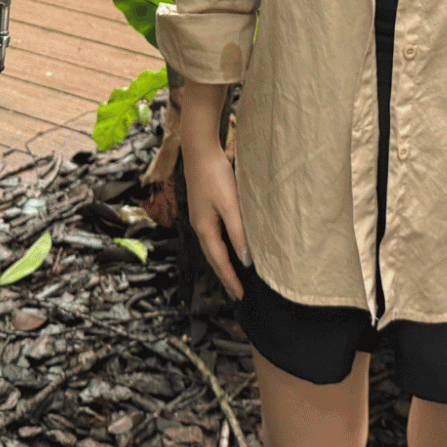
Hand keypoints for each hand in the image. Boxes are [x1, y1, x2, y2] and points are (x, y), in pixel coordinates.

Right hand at [179, 87, 247, 300]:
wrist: (199, 150)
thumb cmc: (216, 176)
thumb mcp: (231, 206)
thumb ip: (239, 232)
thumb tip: (246, 261)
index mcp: (205, 228)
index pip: (219, 261)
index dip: (230, 279)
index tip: (240, 296)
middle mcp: (199, 225)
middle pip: (213, 257)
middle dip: (224, 275)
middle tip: (236, 293)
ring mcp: (199, 216)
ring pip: (212, 246)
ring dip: (222, 262)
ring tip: (232, 274)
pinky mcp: (203, 207)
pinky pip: (212, 235)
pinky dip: (220, 247)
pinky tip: (228, 244)